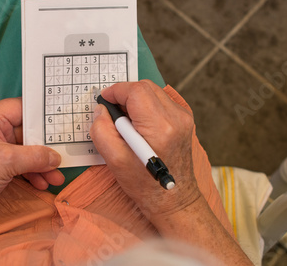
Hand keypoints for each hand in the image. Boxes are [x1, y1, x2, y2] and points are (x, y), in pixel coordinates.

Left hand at [0, 98, 64, 224]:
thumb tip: (55, 157)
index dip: (41, 114)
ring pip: (28, 150)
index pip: (21, 108)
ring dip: (42, 164)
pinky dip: (34, 172)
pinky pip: (23, 163)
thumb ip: (35, 156)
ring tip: (56, 176)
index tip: (60, 120)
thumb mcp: (7, 161)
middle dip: (45, 147)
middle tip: (63, 152)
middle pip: (28, 131)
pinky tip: (43, 182)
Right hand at [90, 80, 200, 223]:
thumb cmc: (145, 185)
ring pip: (153, 92)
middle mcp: (176, 118)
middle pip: (145, 87)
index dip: (116, 92)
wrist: (174, 199)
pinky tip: (139, 125)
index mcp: (160, 127)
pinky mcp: (184, 120)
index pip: (136, 91)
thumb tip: (101, 109)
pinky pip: (160, 101)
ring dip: (135, 100)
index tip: (104, 101)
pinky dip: (146, 106)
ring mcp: (183, 117)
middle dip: (125, 94)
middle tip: (113, 112)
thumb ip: (102, 130)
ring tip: (126, 121)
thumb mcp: (114, 161)